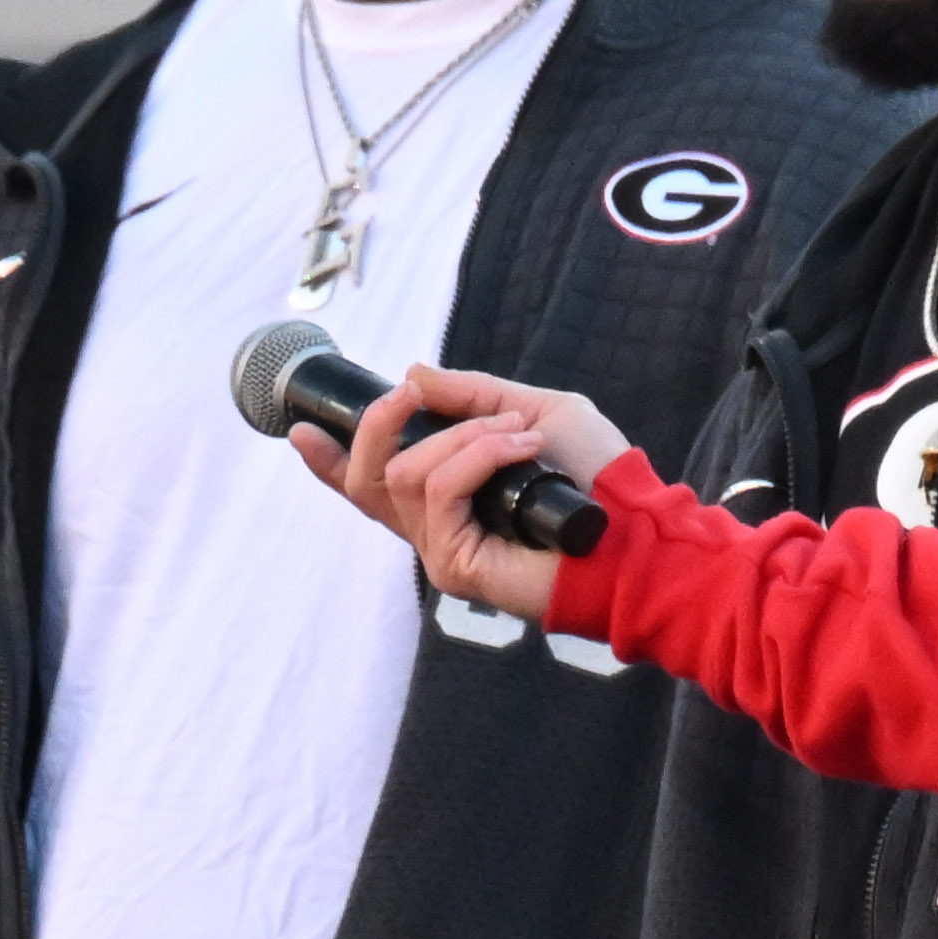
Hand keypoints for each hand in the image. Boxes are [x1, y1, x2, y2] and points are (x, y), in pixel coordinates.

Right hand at [288, 364, 629, 629]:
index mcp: (449, 494)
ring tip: (520, 434)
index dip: (328, 461)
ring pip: (403, 475)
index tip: (302, 429)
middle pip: (366, 478)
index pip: (373, 483)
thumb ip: (475, 396)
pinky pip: (437, 491)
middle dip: (377, 424)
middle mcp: (436, 525)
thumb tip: (415, 374)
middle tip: (409, 394)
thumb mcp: (536, 411)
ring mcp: (441, 547)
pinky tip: (521, 450)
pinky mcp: (454, 564)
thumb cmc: (597, 475)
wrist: (635, 526)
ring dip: (464, 438)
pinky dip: (477, 456)